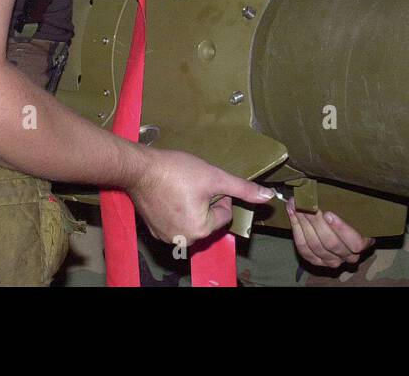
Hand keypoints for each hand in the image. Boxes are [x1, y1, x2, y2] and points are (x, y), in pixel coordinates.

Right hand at [128, 147, 273, 244]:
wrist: (140, 169)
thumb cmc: (177, 172)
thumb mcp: (215, 177)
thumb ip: (242, 189)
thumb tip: (268, 196)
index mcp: (200, 230)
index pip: (225, 214)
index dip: (220, 196)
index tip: (206, 183)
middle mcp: (183, 240)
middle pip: (208, 220)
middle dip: (206, 203)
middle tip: (194, 185)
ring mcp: (166, 237)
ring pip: (193, 221)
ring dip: (192, 207)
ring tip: (182, 188)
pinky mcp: (154, 231)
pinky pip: (175, 222)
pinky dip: (176, 211)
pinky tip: (170, 194)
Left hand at [288, 204, 374, 268]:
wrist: (343, 230)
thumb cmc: (353, 215)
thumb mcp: (357, 210)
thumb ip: (353, 207)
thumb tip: (342, 189)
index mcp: (361, 245)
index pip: (355, 243)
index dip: (341, 229)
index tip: (329, 214)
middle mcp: (347, 257)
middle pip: (330, 242)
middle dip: (315, 221)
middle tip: (305, 204)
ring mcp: (331, 261)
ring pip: (315, 245)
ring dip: (303, 223)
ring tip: (295, 205)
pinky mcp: (316, 261)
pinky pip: (304, 249)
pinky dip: (296, 230)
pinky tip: (292, 213)